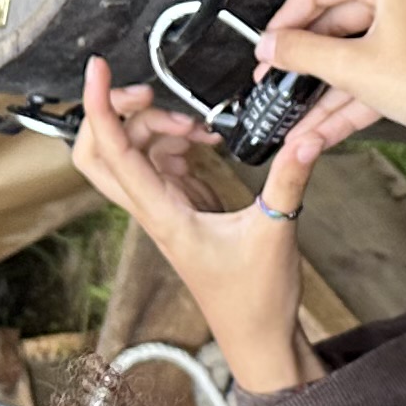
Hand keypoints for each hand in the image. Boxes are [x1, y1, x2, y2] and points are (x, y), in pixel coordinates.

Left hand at [68, 57, 359, 393]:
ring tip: (199, 128)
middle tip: (151, 95)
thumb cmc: (255, 299)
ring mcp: (163, 209)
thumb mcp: (275, 233)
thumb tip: (307, 138)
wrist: (256, 336)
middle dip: (118, 114)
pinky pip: (161, 163)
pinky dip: (178, 143)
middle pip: (101, 152)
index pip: (113, 152)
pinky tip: (206, 144)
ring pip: (133, 152)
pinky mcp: (180, 209)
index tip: (98, 69)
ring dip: (158, 127)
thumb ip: (288, 182)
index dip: (100, 107)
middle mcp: (152, 210)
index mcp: (161, 215)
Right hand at [258, 0, 405, 149]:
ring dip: (323, 92)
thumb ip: (304, 54)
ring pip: (353, 55)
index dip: (285, 22)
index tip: (266, 48)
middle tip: (274, 84)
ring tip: (293, 118)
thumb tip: (270, 46)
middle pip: (334, 25)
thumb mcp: (356, 68)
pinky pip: (375, 71)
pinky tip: (320, 129)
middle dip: (303, 65)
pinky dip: (350, 98)